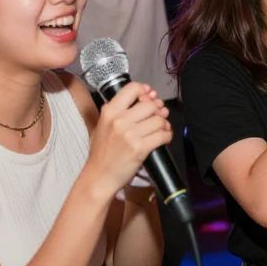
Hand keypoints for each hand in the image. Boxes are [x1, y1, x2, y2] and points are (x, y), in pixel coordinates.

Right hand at [84, 83, 172, 197]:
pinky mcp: (140, 148)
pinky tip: (162, 138)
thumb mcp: (103, 124)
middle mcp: (119, 120)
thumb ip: (122, 109)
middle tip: (157, 117)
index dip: (145, 91)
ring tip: (159, 129)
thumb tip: (149, 94)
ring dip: (163, 124)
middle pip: (150, 105)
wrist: (99, 177)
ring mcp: (130, 135)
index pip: (133, 88)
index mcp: (110, 112)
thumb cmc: (102, 152)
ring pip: (159, 119)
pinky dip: (167, 136)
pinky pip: (163, 135)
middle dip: (157, 111)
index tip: (149, 97)